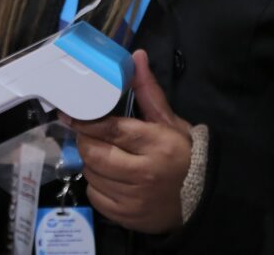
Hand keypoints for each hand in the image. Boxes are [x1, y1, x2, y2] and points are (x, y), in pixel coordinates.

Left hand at [65, 50, 191, 233]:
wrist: (203, 197)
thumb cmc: (184, 154)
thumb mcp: (170, 121)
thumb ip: (148, 91)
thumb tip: (136, 57)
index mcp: (156, 144)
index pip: (111, 129)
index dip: (86, 121)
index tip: (69, 114)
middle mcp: (144, 173)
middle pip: (95, 154)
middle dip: (85, 141)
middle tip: (87, 134)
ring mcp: (134, 199)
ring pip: (92, 175)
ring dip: (91, 163)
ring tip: (103, 154)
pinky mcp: (127, 217)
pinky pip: (96, 197)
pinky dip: (96, 185)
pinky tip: (109, 177)